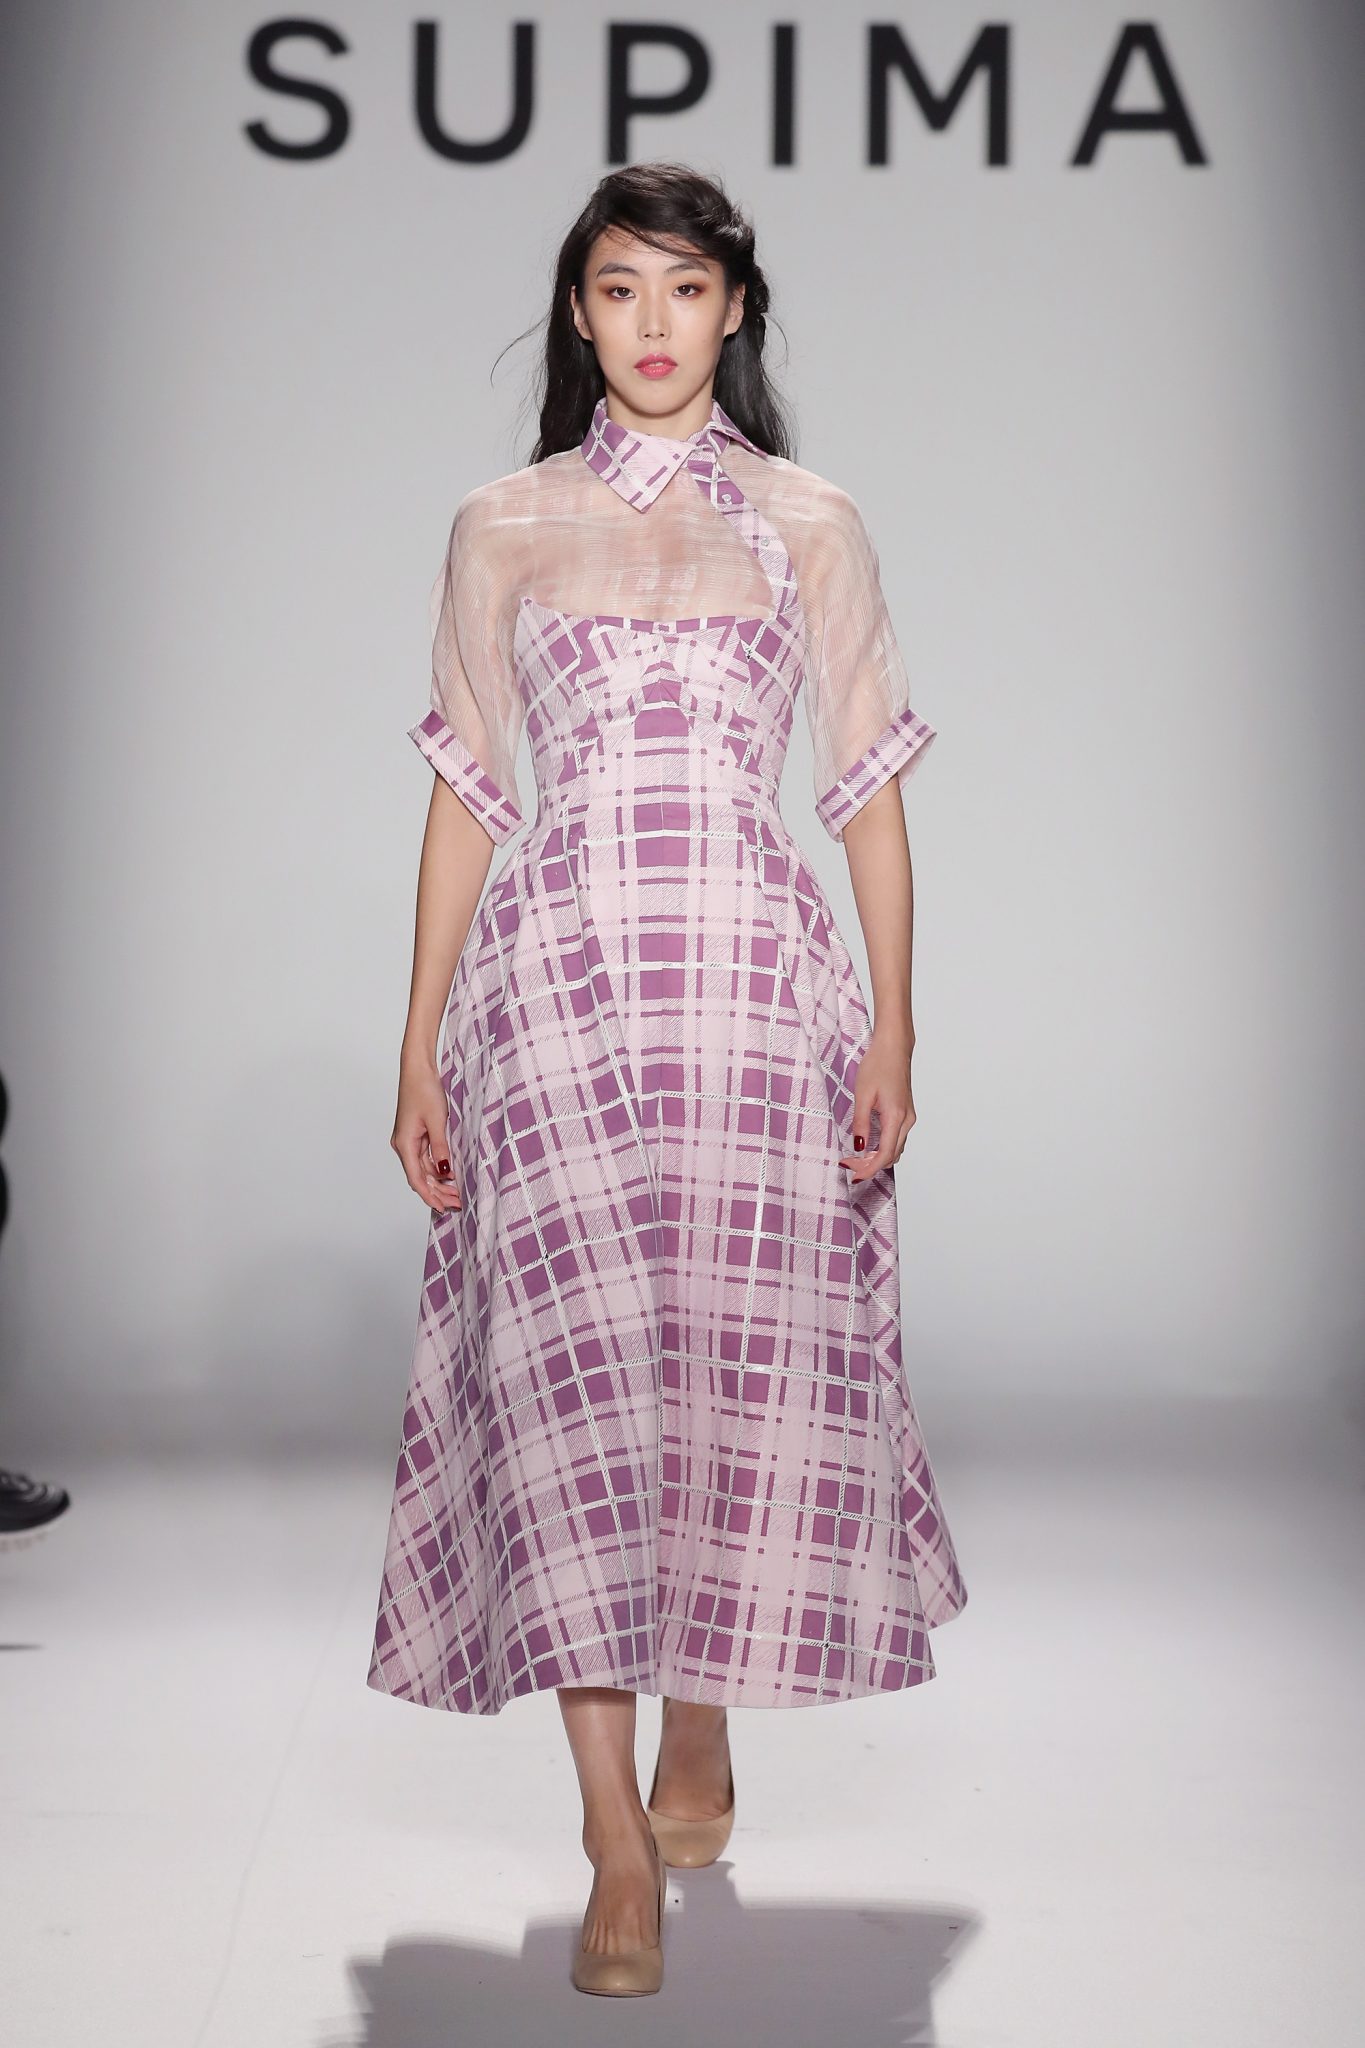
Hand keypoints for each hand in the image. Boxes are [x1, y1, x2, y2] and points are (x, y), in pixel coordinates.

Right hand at [392, 1054, 461, 1211]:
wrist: (417, 1068)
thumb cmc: (424, 1089)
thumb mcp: (437, 1120)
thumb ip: (441, 1148)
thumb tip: (445, 1172)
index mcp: (404, 1144)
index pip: (416, 1179)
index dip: (430, 1196)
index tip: (444, 1208)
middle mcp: (403, 1145)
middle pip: (419, 1177)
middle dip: (437, 1192)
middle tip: (457, 1204)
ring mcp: (409, 1140)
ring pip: (423, 1169)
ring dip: (438, 1181)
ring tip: (457, 1193)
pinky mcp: (415, 1134)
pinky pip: (426, 1157)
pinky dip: (437, 1168)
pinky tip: (451, 1174)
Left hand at [838, 1026, 916, 1181]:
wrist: (894, 1047)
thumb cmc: (878, 1065)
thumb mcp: (862, 1095)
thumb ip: (861, 1123)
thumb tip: (858, 1146)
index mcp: (896, 1117)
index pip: (884, 1155)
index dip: (868, 1168)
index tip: (853, 1174)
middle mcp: (906, 1120)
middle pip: (891, 1155)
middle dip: (870, 1165)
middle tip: (848, 1164)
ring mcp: (908, 1117)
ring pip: (895, 1148)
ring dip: (877, 1157)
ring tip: (855, 1156)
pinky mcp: (906, 1113)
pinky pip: (896, 1138)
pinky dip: (883, 1146)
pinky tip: (867, 1144)